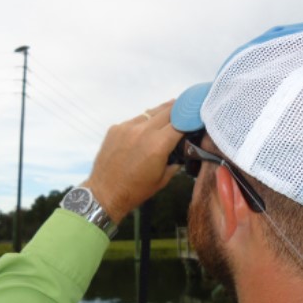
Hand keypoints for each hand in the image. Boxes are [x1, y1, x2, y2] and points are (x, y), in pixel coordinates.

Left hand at [83, 100, 182, 223]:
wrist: (105, 192)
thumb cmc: (137, 189)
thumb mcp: (164, 178)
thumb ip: (176, 159)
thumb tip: (183, 148)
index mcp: (159, 144)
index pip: (182, 121)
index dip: (191, 118)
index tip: (197, 116)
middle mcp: (144, 130)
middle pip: (167, 110)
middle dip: (179, 110)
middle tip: (186, 109)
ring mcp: (127, 127)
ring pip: (150, 112)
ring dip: (160, 114)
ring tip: (167, 117)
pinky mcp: (115, 128)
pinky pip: (135, 120)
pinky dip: (143, 123)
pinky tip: (144, 132)